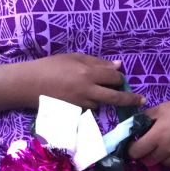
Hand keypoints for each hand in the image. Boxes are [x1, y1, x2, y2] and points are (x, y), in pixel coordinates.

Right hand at [24, 53, 144, 109]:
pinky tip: (83, 98)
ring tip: (98, 92)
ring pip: (101, 104)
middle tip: (141, 100)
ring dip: (104, 99)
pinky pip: (88, 109)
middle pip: (115, 97)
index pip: (114, 78)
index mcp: (89, 74)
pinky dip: (90, 104)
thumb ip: (97, 62)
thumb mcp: (75, 57)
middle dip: (130, 99)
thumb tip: (118, 65)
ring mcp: (80, 104)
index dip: (120, 78)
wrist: (28, 83)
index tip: (122, 79)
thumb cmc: (51, 66)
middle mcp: (87, 90)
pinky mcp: (72, 113)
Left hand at [128, 96, 169, 166]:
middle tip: (148, 144)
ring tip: (162, 146)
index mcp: (158, 135)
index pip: (135, 152)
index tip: (134, 142)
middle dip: (144, 154)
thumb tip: (132, 126)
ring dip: (157, 158)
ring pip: (159, 165)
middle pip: (146, 161)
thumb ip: (146, 117)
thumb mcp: (163, 107)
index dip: (131, 148)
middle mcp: (166, 149)